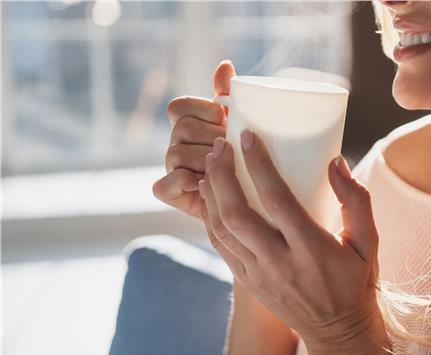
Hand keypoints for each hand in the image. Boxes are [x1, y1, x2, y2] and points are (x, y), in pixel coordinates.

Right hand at [152, 59, 235, 218]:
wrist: (252, 200)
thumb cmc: (246, 158)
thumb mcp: (241, 125)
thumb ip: (229, 96)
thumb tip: (225, 65)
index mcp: (188, 123)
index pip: (179, 106)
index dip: (202, 109)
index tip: (224, 117)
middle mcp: (175, 143)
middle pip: (182, 128)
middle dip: (212, 137)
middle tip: (232, 148)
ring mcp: (170, 167)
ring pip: (176, 154)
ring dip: (206, 161)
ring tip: (226, 169)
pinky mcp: (168, 192)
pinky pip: (164, 184)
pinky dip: (186, 182)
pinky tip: (207, 184)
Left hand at [198, 130, 380, 347]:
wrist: (337, 331)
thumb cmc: (355, 280)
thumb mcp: (369, 242)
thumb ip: (357, 200)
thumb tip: (335, 161)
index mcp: (312, 249)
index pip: (278, 200)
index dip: (259, 165)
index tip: (248, 137)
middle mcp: (280, 263)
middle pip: (237, 214)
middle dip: (222, 175)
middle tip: (220, 146)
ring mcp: (259, 275)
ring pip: (222, 229)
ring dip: (211, 193)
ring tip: (209, 164)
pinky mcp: (247, 282)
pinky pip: (219, 246)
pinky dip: (209, 217)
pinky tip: (208, 195)